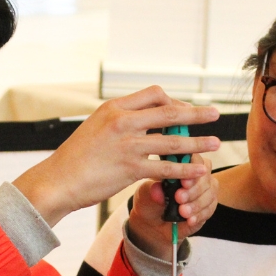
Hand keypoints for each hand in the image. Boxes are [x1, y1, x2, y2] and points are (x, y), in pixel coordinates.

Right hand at [12, 87, 220, 227]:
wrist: (59, 180)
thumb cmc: (77, 158)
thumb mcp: (97, 127)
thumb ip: (120, 121)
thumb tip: (141, 121)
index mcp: (115, 107)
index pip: (154, 94)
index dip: (174, 101)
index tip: (184, 110)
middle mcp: (123, 122)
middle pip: (170, 112)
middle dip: (197, 113)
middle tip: (216, 114)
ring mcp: (128, 145)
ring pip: (173, 141)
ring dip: (198, 142)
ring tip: (215, 143)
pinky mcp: (130, 169)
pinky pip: (165, 168)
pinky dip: (185, 169)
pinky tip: (198, 171)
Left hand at [126, 155, 216, 260]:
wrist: (152, 223)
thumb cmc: (150, 200)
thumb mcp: (146, 194)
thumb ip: (153, 190)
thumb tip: (157, 189)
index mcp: (182, 163)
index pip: (194, 158)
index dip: (192, 168)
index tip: (183, 181)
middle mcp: (197, 173)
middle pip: (205, 176)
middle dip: (194, 189)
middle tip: (180, 198)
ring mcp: (205, 190)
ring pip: (210, 193)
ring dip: (196, 204)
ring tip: (183, 212)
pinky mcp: (208, 206)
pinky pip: (210, 209)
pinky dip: (199, 215)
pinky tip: (190, 220)